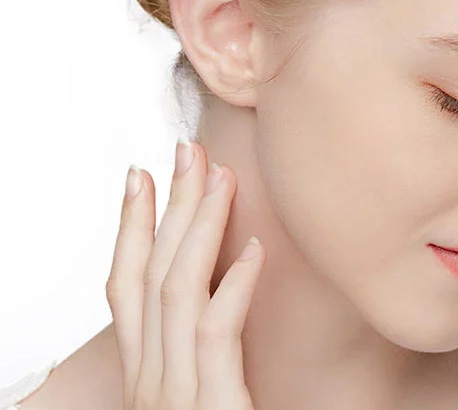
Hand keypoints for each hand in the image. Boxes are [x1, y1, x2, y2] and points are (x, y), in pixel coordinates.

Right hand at [105, 141, 265, 408]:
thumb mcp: (196, 394)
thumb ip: (202, 348)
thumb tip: (227, 280)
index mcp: (147, 375)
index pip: (126, 288)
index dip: (130, 229)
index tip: (140, 177)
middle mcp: (151, 381)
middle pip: (150, 275)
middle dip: (167, 208)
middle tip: (185, 151)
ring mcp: (174, 397)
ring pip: (177, 293)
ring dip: (199, 229)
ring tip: (218, 178)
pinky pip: (215, 340)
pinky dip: (232, 290)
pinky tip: (253, 253)